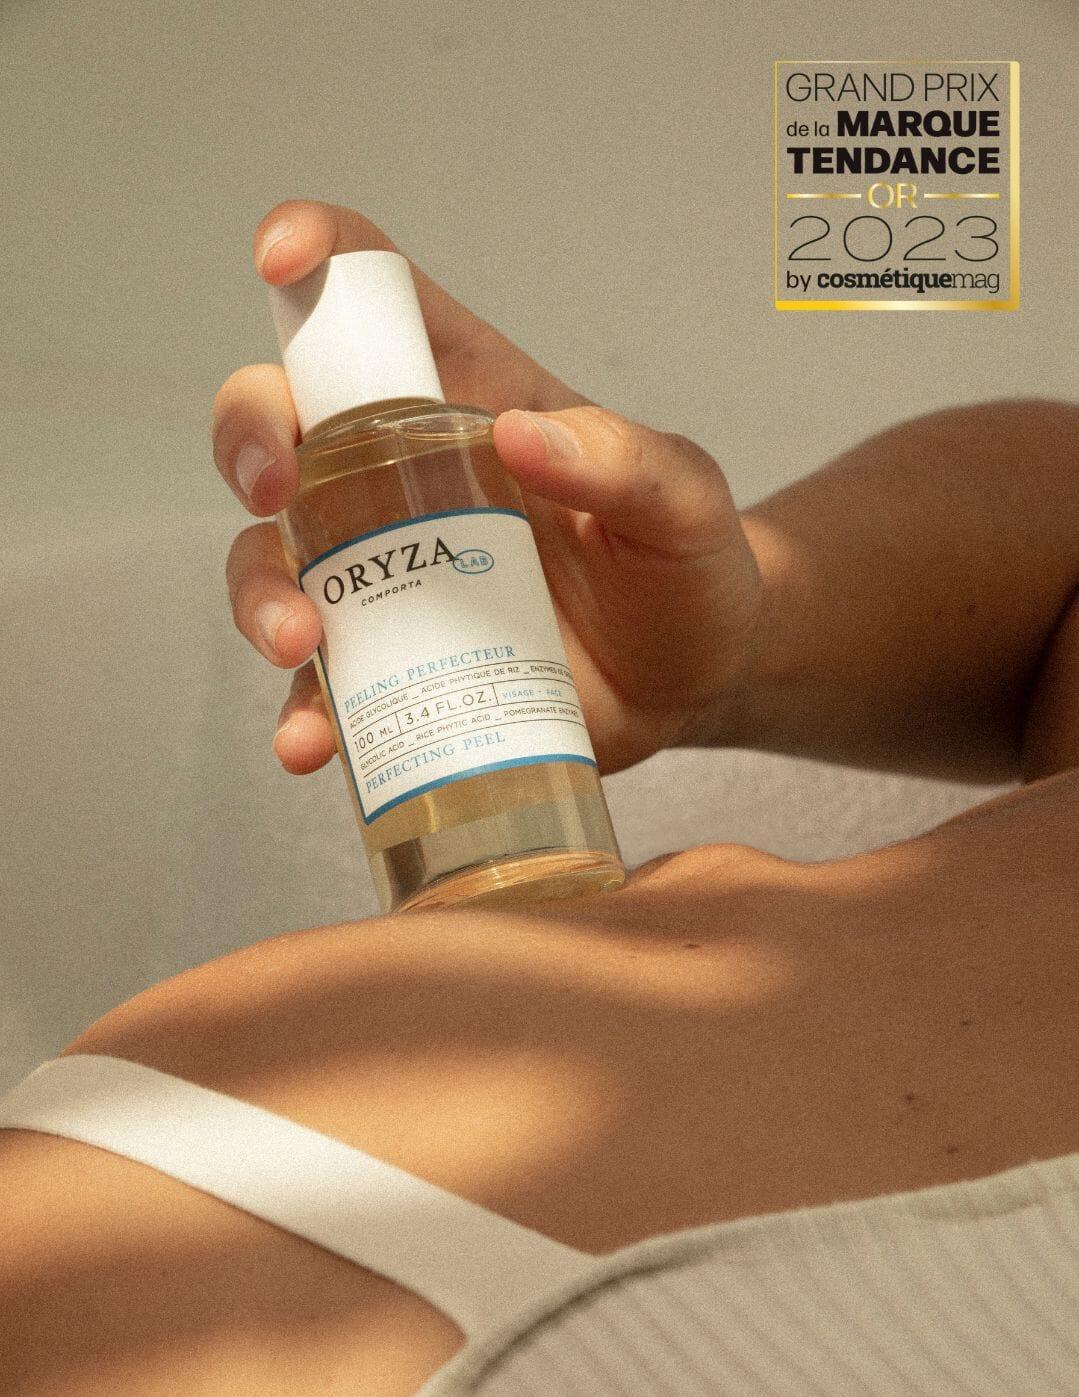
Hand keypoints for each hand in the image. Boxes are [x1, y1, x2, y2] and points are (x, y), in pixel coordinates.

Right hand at [211, 199, 762, 775]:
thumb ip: (624, 459)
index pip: (376, 297)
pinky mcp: (391, 669)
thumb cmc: (688, 564)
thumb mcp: (683, 499)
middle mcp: (401, 476)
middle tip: (275, 488)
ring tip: (301, 641)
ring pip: (269, 559)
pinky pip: (320, 686)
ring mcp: (384, 576)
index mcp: (465, 398)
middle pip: (278, 422)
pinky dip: (304, 713)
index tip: (283, 257)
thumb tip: (520, 436)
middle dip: (250, 438)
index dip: (316, 256)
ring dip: (260, 594)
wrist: (698, 679)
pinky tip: (312, 742)